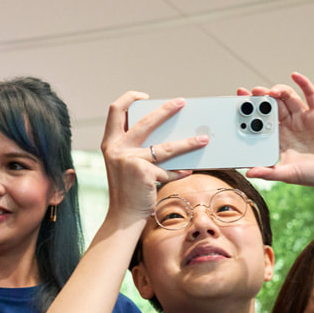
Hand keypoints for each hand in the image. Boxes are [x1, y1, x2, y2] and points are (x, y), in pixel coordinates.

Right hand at [100, 91, 208, 220]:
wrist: (122, 216)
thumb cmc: (127, 189)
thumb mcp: (125, 164)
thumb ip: (137, 148)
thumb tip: (168, 133)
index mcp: (110, 142)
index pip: (115, 110)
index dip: (130, 98)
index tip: (145, 96)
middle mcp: (116, 149)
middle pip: (145, 121)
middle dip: (166, 109)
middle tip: (181, 102)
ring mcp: (129, 160)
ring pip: (166, 147)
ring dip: (188, 143)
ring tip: (203, 139)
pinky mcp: (143, 173)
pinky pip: (168, 170)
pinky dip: (179, 172)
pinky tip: (188, 171)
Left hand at [240, 73, 313, 194]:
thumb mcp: (288, 174)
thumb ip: (268, 173)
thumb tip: (248, 172)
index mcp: (278, 138)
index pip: (260, 122)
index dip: (249, 112)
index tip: (237, 104)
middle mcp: (289, 125)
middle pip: (271, 106)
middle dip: (259, 99)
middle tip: (248, 94)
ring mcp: (303, 118)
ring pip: (287, 98)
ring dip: (277, 91)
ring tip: (269, 91)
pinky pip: (310, 94)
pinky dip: (303, 83)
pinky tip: (295, 75)